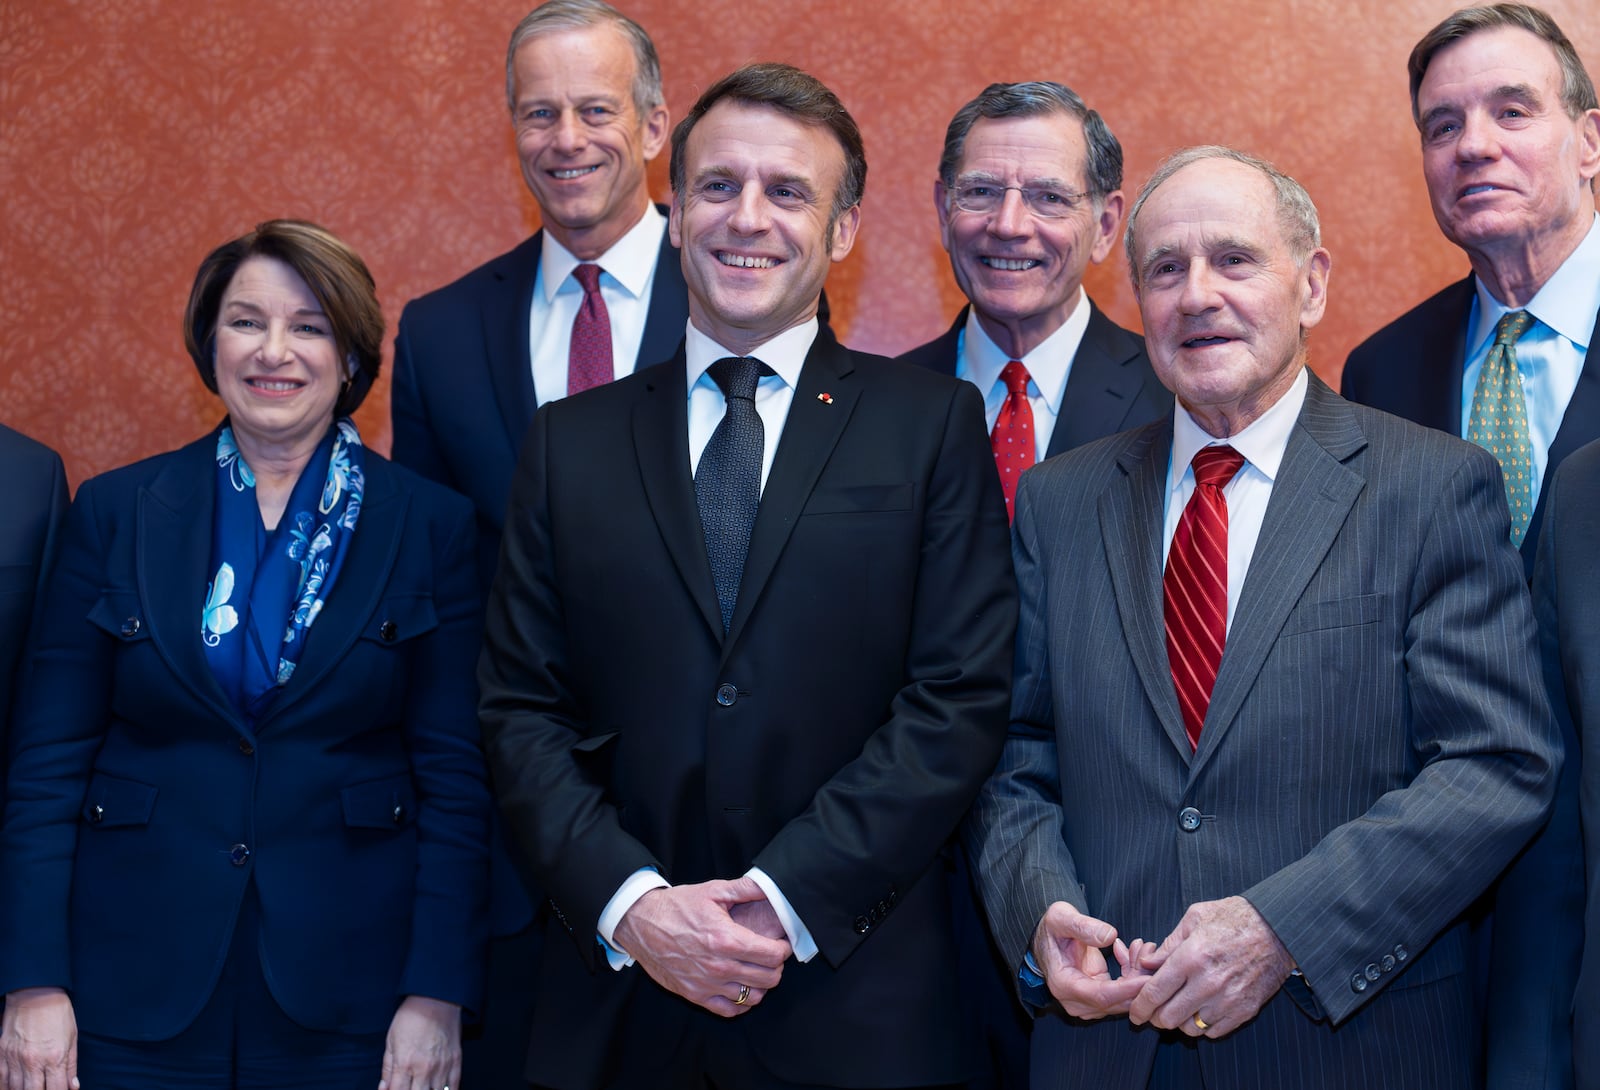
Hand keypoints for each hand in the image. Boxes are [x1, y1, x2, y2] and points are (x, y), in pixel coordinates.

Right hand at [0, 988, 78, 1089]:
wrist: (36, 994)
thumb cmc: (58, 1014)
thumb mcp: (72, 1038)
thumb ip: (71, 1065)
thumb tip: (73, 1086)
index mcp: (55, 1057)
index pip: (56, 1089)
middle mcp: (33, 1061)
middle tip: (45, 1089)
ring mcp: (15, 1058)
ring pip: (16, 1089)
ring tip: (32, 1088)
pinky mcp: (2, 1053)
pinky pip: (1, 1079)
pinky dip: (7, 1087)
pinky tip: (13, 1088)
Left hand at [378, 995, 460, 1089]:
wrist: (436, 999)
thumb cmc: (411, 1017)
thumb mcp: (391, 1041)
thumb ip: (387, 1068)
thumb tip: (383, 1088)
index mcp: (404, 1064)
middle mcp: (423, 1069)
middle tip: (409, 1086)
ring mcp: (442, 1066)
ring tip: (422, 1086)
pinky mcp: (456, 1061)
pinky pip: (453, 1087)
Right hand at [613, 877, 790, 1016]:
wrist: (641, 923)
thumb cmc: (677, 906)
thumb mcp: (712, 890)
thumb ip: (746, 889)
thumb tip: (771, 888)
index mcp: (726, 939)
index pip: (773, 955)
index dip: (784, 949)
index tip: (781, 943)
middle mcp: (718, 966)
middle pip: (769, 978)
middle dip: (776, 966)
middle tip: (771, 955)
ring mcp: (706, 984)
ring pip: (753, 997)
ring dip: (761, 984)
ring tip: (756, 969)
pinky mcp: (694, 995)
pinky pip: (730, 1010)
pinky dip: (742, 1002)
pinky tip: (741, 986)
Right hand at [1031, 902, 1147, 1018]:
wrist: (1049, 937)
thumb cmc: (1053, 928)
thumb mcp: (1061, 918)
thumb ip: (1083, 926)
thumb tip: (1110, 936)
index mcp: (1063, 985)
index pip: (1101, 996)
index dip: (1127, 989)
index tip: (1149, 979)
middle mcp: (1075, 1001)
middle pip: (1116, 1002)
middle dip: (1138, 979)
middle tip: (1148, 950)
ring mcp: (1088, 1002)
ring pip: (1123, 1000)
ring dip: (1137, 975)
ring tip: (1139, 946)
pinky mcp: (1099, 997)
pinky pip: (1123, 993)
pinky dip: (1132, 974)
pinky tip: (1130, 951)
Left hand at [1127, 895, 1293, 1037]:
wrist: (1278, 928)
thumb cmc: (1233, 917)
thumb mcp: (1195, 918)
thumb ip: (1168, 944)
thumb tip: (1147, 963)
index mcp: (1191, 957)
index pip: (1155, 992)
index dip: (1139, 1007)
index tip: (1134, 1013)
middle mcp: (1208, 983)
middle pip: (1168, 1017)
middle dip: (1155, 1017)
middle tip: (1154, 1011)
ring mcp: (1228, 999)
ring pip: (1190, 1028)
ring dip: (1179, 1022)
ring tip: (1179, 1008)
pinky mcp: (1245, 1010)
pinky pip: (1213, 1031)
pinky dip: (1202, 1025)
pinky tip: (1201, 1009)